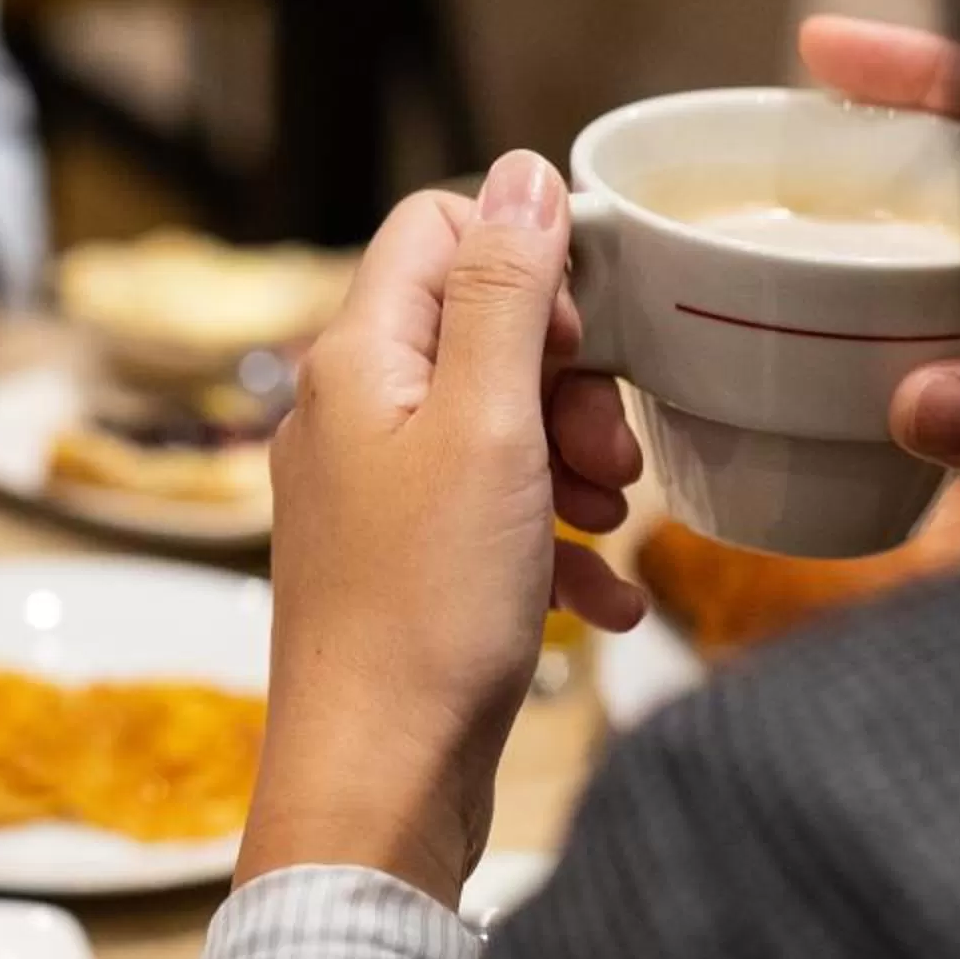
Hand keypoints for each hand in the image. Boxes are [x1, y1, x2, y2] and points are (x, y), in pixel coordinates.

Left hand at [237, 151, 646, 909]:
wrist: (376, 786)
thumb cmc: (426, 613)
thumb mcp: (488, 427)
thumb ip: (507, 295)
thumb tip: (521, 172)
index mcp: (353, 362)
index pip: (438, 233)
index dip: (527, 265)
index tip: (584, 340)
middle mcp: (349, 418)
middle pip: (478, 333)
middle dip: (566, 381)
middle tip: (607, 451)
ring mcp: (373, 499)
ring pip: (497, 431)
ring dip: (571, 465)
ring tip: (610, 521)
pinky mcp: (404, 572)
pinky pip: (493, 523)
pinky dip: (553, 548)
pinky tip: (599, 599)